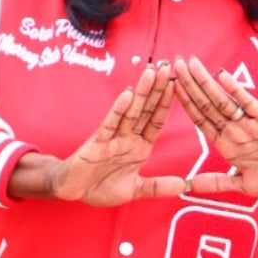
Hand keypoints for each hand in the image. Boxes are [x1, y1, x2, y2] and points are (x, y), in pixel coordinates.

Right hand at [50, 65, 186, 204]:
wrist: (73, 191)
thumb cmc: (100, 187)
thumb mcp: (135, 190)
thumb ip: (158, 186)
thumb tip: (183, 185)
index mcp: (139, 147)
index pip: (156, 121)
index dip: (166, 104)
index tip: (179, 84)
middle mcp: (128, 138)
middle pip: (146, 110)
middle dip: (158, 89)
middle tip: (169, 66)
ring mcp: (113, 138)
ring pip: (131, 112)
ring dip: (142, 92)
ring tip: (152, 71)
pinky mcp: (97, 143)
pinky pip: (110, 124)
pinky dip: (119, 110)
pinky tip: (127, 94)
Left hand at [175, 57, 257, 196]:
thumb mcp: (244, 185)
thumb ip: (217, 183)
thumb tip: (188, 187)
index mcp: (226, 143)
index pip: (200, 119)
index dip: (184, 103)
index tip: (168, 87)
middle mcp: (234, 130)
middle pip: (206, 104)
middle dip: (189, 84)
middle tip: (172, 63)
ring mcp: (249, 122)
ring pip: (222, 100)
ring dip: (205, 82)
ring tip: (190, 63)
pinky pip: (248, 103)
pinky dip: (236, 90)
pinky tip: (222, 76)